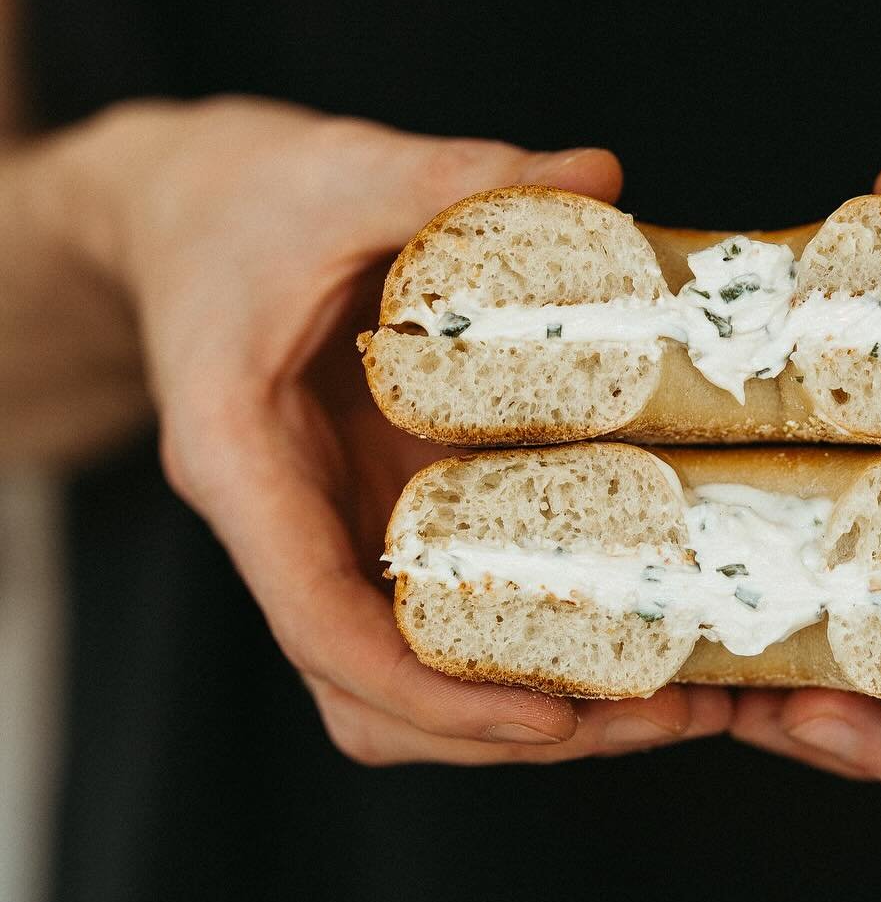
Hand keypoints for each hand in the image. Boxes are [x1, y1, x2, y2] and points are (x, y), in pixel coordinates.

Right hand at [33, 96, 731, 763]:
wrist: (190, 213)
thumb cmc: (246, 198)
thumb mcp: (343, 171)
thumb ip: (457, 174)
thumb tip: (599, 177)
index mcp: (246, 463)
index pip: (318, 621)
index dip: (431, 689)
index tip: (549, 720)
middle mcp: (287, 527)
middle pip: (372, 697)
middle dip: (505, 730)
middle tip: (660, 720)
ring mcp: (335, 535)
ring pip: (407, 684)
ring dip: (526, 709)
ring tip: (668, 705)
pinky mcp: (382, 522)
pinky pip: (445, 623)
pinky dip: (529, 651)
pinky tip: (634, 635)